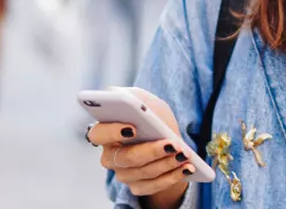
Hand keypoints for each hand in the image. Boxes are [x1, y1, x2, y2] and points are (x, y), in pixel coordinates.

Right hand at [87, 88, 193, 208]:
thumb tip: (130, 99)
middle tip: (171, 144)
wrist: (166, 139)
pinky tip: (187, 168)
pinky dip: (173, 177)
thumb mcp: (148, 102)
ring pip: (143, 172)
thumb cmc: (152, 117)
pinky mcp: (138, 186)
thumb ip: (137, 99)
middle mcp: (110, 156)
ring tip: (184, 154)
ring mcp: (123, 174)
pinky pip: (154, 186)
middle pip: (125, 158)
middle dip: (150, 151)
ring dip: (166, 163)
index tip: (133, 128)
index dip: (112, 132)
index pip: (98, 134)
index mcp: (106, 132)